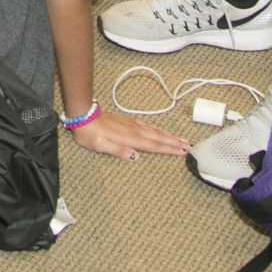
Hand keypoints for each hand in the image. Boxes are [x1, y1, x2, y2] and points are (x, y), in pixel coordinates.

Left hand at [74, 108, 191, 160]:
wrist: (83, 115)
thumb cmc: (90, 133)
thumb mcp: (100, 145)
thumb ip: (118, 150)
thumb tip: (136, 156)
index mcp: (129, 138)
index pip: (153, 145)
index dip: (168, 148)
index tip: (182, 151)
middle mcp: (133, 130)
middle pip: (158, 137)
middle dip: (174, 142)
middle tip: (188, 146)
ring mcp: (132, 125)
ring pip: (154, 131)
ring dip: (168, 136)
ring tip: (181, 139)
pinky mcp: (128, 122)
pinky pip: (148, 126)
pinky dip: (158, 130)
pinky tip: (161, 131)